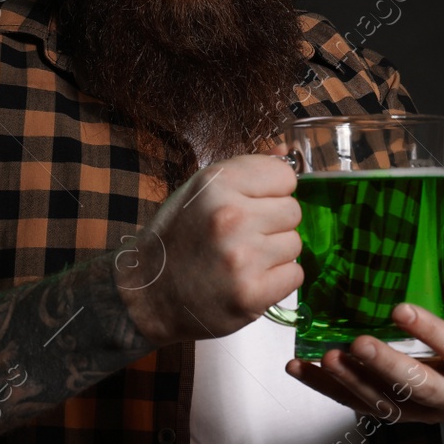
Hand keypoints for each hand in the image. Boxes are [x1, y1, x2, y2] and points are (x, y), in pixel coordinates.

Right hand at [114, 142, 301, 347]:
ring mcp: (243, 257)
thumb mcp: (201, 191)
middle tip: (243, 237)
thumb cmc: (176, 240)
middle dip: (273, 224)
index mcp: (217, 183)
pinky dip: (277, 281)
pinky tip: (249, 279)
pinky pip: (295, 275)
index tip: (252, 205)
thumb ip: (246, 170)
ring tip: (243, 259)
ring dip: (275, 253)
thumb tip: (287, 149)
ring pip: (294, 244)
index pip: (284, 176)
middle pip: (292, 211)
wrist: (148, 294)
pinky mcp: (252, 294)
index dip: (272, 192)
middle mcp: (231, 216)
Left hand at [285, 256, 443, 423]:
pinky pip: (357, 404)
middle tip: (358, 342)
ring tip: (327, 357)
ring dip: (353, 383)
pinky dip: (327, 388)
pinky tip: (301, 367)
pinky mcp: (394, 413)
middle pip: (421, 386)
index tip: (400, 309)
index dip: (431, 332)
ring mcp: (423, 411)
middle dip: (387, 365)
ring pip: (387, 403)